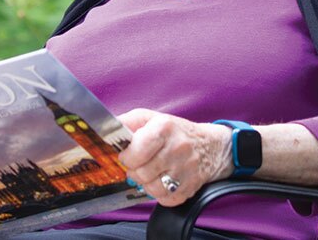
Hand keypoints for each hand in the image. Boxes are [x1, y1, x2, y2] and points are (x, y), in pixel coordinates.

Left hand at [117, 108, 232, 206]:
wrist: (211, 146)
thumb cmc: (175, 132)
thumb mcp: (152, 118)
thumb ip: (128, 121)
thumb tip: (106, 129)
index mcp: (165, 128)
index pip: (137, 151)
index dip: (127, 156)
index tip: (127, 155)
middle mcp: (177, 149)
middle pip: (141, 172)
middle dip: (134, 170)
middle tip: (138, 164)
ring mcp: (185, 171)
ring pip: (151, 188)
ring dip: (145, 183)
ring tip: (150, 172)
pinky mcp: (189, 189)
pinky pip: (164, 200)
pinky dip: (158, 194)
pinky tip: (161, 181)